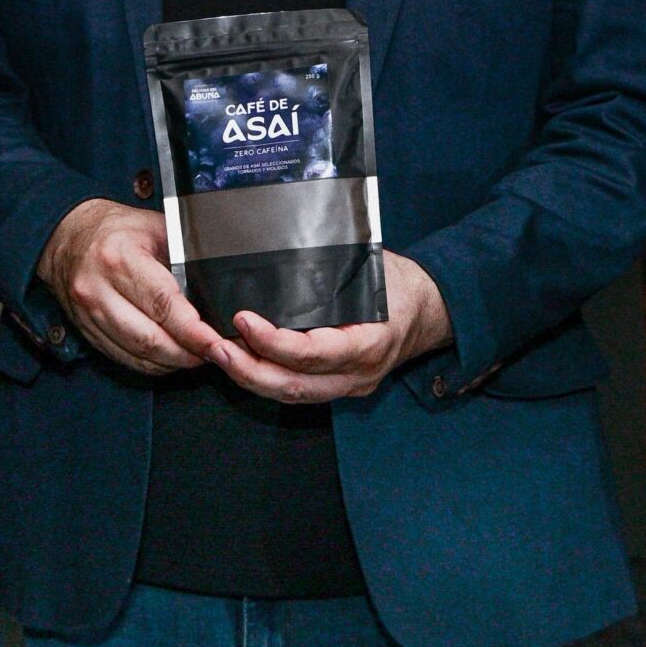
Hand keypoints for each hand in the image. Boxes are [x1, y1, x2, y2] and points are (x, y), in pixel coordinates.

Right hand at [36, 199, 221, 374]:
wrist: (66, 236)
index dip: (193, 331)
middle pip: (150, 338)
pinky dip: (150, 363)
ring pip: (136, 354)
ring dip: (171, 362)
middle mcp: (99, 290)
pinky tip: (169, 357)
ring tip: (197, 357)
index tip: (216, 342)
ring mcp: (89, 314)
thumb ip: (184, 254)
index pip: (163, 304)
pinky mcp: (86, 331)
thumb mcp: (155, 227)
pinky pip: (122, 358)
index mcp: (119, 258)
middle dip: (187, 353)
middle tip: (214, 353)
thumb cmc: (116, 230)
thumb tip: (217, 285)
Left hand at [205, 250, 452, 403]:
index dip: (274, 343)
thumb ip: (332, 271)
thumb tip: (283, 251)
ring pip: (291, 395)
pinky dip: (264, 378)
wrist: (429, 312)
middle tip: (216, 346)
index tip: (243, 320)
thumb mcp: (371, 269)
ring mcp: (349, 386)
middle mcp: (358, 374)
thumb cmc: (397, 283)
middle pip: (295, 385)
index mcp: (371, 343)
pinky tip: (239, 361)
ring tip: (218, 354)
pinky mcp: (338, 387)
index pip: (314, 354)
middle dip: (249, 369)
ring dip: (250, 377)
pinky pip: (296, 390)